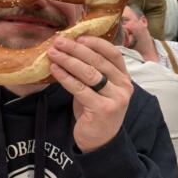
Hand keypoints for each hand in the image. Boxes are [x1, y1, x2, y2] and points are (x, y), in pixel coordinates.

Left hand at [47, 36, 133, 152]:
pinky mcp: (103, 109)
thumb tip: (68, 49)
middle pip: (98, 61)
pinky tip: (55, 70)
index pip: (113, 53)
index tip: (77, 36)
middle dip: (76, 49)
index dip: (95, 43)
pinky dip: (65, 77)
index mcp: (124, 77)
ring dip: (68, 60)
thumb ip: (91, 71)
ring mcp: (115, 98)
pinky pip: (80, 89)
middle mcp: (124, 86)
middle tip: (58, 41)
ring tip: (53, 53)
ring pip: (89, 73)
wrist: (100, 141)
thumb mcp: (97, 89)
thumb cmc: (95, 110)